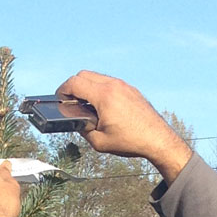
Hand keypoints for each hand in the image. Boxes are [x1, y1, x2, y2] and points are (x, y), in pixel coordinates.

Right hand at [56, 70, 191, 179]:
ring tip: (84, 105)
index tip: (59, 100)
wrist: (158, 139)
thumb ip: (82, 128)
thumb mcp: (99, 141)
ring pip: (96, 77)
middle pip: (84, 75)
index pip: (75, 83)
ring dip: (87, 87)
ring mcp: (123, 85)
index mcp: (104, 96)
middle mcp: (114, 86)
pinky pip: (109, 82)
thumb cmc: (130, 141)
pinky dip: (99, 89)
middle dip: (73, 87)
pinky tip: (100, 105)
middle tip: (69, 102)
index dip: (62, 91)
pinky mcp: (130, 89)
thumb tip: (75, 120)